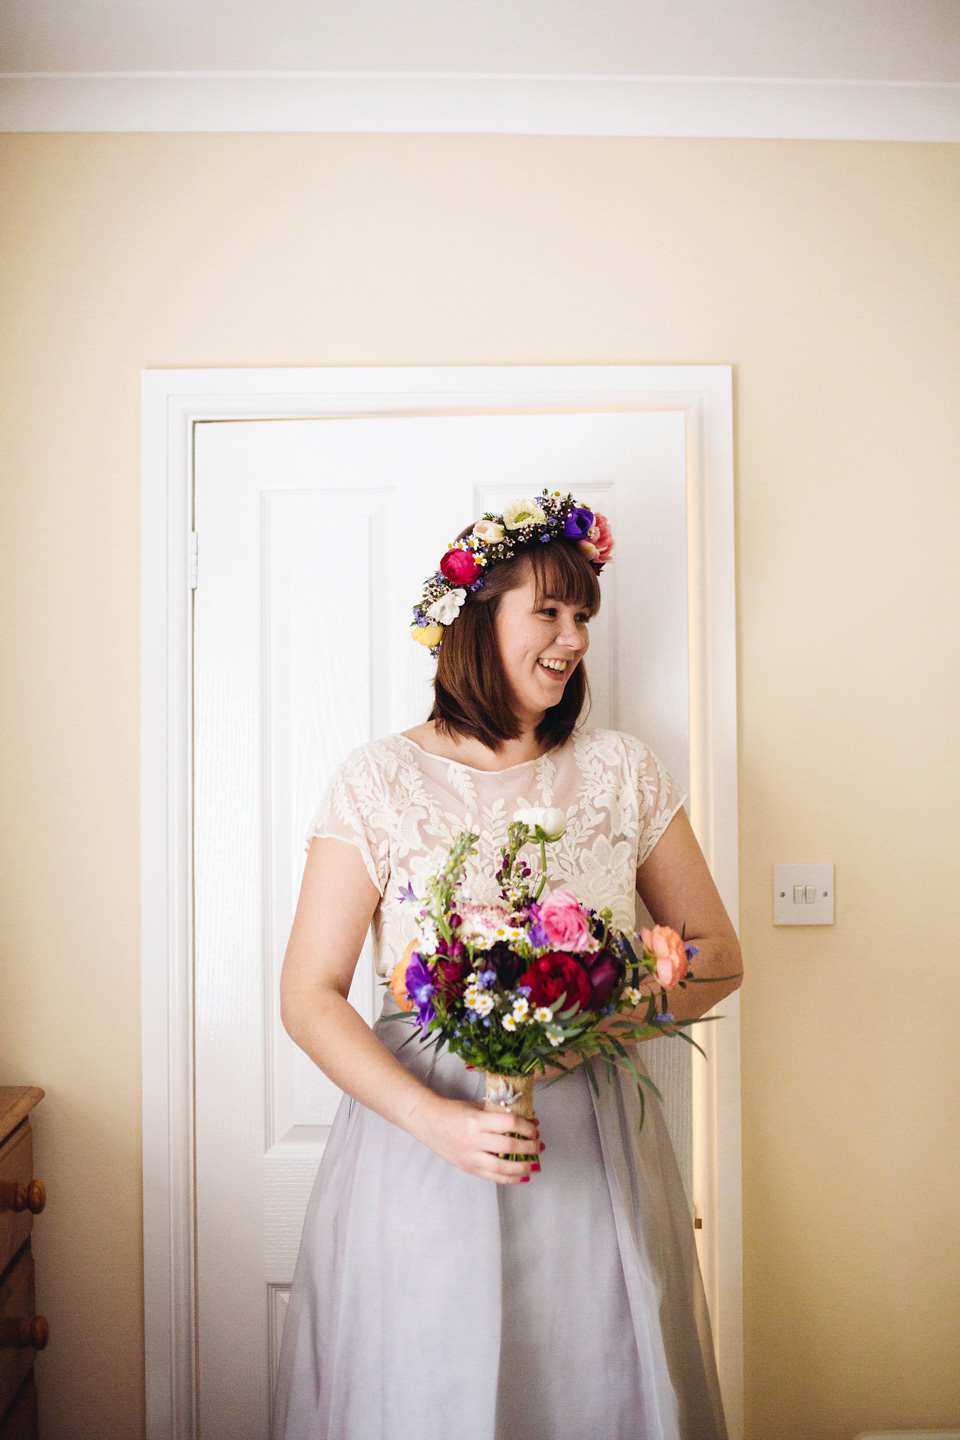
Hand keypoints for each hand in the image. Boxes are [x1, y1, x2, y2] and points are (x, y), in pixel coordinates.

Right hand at [411, 1095, 542, 1184]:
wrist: (428, 1122)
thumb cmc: (453, 1111)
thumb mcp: (477, 1108)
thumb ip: (500, 1114)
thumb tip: (529, 1120)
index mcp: (476, 1120)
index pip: (508, 1123)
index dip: (526, 1127)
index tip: (535, 1129)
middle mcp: (473, 1139)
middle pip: (508, 1146)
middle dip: (529, 1148)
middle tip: (539, 1146)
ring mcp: (470, 1156)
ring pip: (502, 1167)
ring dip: (522, 1168)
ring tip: (535, 1166)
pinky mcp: (468, 1168)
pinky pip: (492, 1177)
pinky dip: (509, 1179)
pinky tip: (521, 1177)